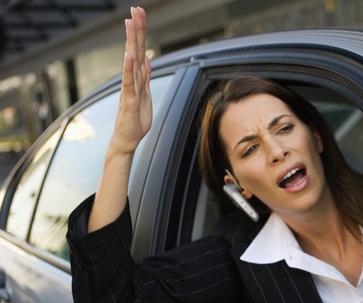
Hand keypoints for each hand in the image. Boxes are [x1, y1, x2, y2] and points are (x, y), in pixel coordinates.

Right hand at [111, 7, 151, 154]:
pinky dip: (129, 68)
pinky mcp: (129, 100)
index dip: (141, 33)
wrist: (126, 141)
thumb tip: (147, 60)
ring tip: (130, 22)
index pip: (141, 50)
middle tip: (136, 9)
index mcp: (138, 78)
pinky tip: (129, 54)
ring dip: (132, 41)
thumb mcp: (145, 95)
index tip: (139, 14)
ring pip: (132, 60)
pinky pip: (129, 81)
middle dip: (137, 29)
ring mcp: (130, 88)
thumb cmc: (135, 121)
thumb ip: (144, 77)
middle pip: (136, 49)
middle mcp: (132, 79)